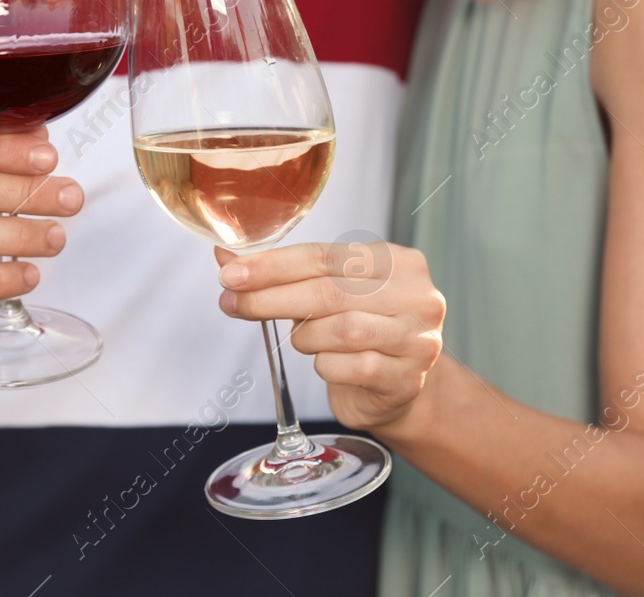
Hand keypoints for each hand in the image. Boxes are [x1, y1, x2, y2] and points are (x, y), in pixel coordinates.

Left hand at [216, 241, 444, 431]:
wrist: (396, 387)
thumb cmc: (360, 330)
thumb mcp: (329, 292)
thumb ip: (284, 274)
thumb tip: (226, 259)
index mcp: (396, 260)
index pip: (324, 256)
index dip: (273, 265)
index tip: (231, 274)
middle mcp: (416, 295)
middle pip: (330, 292)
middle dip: (271, 298)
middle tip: (232, 303)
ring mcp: (417, 339)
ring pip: (343, 330)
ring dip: (305, 337)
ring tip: (299, 339)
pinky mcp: (407, 379)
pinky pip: (353, 368)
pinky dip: (326, 366)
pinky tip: (325, 363)